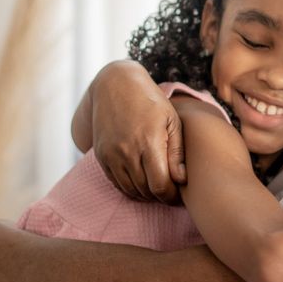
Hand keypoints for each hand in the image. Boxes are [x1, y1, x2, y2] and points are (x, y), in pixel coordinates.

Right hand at [91, 63, 187, 203]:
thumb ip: (177, 152)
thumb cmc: (150, 102)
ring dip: (145, 194)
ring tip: (157, 188)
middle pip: (145, 191)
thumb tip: (181, 180)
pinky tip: (141, 182)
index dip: (171, 196)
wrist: (115, 85)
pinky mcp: (101, 155)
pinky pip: (116, 183)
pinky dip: (130, 188)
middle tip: (171, 192)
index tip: (178, 195)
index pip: (160, 185)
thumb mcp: (172, 120)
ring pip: (130, 190)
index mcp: (148, 142)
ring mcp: (111, 154)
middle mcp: (127, 151)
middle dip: (160, 196)